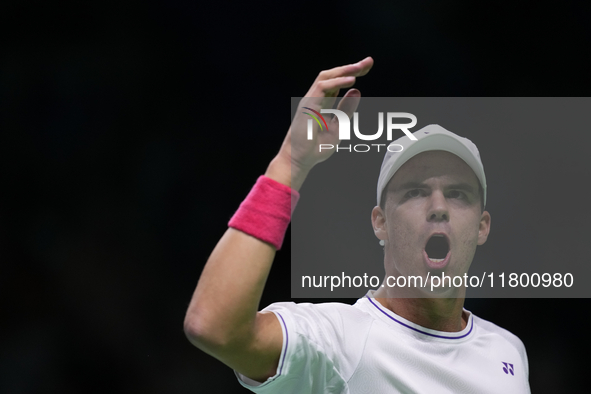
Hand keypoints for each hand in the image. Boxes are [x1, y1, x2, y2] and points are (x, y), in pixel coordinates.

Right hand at [270, 57, 373, 189]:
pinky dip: (337, 83)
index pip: (339, 82)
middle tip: (368, 62)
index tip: (367, 67)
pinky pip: (322, 87)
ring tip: (360, 67)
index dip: (353, 73)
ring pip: (326, 77)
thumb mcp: (338, 126)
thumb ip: (346, 109)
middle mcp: (316, 98)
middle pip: (333, 75)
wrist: (301, 159)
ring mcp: (310, 101)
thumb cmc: (316, 147)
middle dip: (351, 67)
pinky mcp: (307, 105)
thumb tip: (356, 91)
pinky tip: (351, 81)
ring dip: (344, 70)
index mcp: (324, 103)